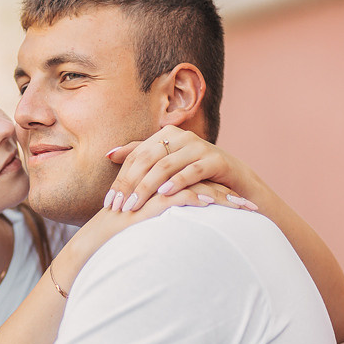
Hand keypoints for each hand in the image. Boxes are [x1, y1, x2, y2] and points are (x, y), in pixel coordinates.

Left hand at [102, 125, 258, 212]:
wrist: (236, 181)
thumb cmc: (195, 176)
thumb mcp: (167, 165)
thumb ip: (140, 157)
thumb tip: (108, 154)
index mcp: (166, 135)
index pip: (136, 156)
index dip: (120, 179)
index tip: (109, 203)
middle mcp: (182, 136)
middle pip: (147, 160)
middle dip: (130, 185)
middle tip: (118, 207)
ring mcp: (199, 146)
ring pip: (166, 166)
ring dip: (147, 187)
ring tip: (134, 205)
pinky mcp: (216, 160)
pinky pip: (192, 171)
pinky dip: (177, 182)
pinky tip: (164, 195)